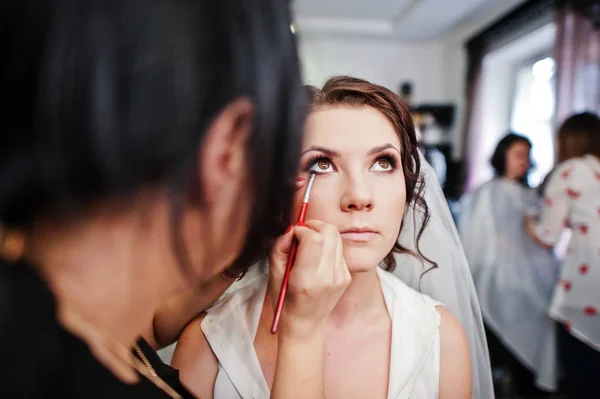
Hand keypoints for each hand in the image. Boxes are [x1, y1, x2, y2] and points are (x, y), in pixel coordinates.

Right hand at [269, 220, 350, 339]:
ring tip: (309, 245)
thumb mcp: (274, 275)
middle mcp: (328, 277)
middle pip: (330, 232)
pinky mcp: (347, 277)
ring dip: (321, 234)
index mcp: (307, 279)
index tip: (293, 235)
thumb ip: (281, 248)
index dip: (301, 229)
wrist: (305, 324)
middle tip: (302, 234)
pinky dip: (328, 247)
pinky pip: (339, 250)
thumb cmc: (285, 301)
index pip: (314, 239)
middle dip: (314, 226)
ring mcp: (340, 277)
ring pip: (337, 238)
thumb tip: (292, 230)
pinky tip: (317, 257)